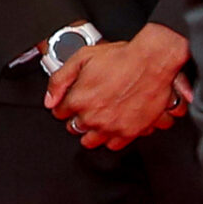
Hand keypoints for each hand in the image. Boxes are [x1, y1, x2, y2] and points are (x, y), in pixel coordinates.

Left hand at [46, 23, 190, 148]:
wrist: (152, 62)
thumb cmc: (122, 58)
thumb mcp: (82, 58)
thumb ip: (59, 80)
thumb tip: (50, 99)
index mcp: (78, 100)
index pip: (60, 112)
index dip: (64, 105)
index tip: (71, 102)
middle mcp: (93, 117)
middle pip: (75, 128)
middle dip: (77, 119)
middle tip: (87, 108)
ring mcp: (112, 126)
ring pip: (92, 141)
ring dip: (92, 132)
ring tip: (99, 120)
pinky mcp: (131, 132)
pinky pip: (114, 146)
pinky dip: (112, 138)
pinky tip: (113, 127)